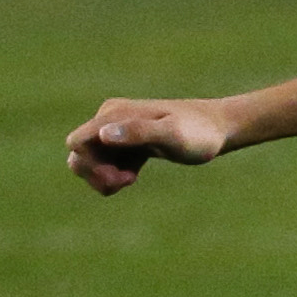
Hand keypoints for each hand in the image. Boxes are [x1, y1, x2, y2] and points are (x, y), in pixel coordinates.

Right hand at [65, 98, 229, 195]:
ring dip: (105, 177)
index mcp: (114, 114)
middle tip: (125, 182)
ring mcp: (118, 131)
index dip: (90, 166)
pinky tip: (133, 177)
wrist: (218, 129)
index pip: (78, 143)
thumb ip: (139, 133)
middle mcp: (110, 119)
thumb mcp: (171, 135)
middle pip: (80, 154)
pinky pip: (107, 162)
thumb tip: (103, 134)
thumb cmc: (198, 133)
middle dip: (95, 174)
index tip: (119, 177)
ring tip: (132, 179)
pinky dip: (113, 175)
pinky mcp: (128, 143)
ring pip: (92, 160)